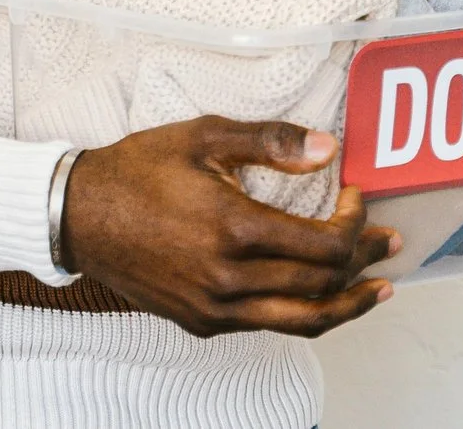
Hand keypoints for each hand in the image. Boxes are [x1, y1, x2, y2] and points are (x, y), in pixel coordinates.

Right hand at [59, 116, 399, 336]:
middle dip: (363, 262)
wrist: (78, 215)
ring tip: (377, 292)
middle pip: (322, 285)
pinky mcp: (201, 322)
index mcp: (235, 228)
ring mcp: (215, 307)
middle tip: (384, 242)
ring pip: (302, 321)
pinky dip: (302, 313)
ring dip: (347, 306)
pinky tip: (317, 297)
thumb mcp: (205, 136)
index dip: (356, 223)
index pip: (325, 245)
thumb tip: (329, 149)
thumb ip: (271, 141)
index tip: (358, 196)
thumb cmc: (139, 170)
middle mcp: (228, 278)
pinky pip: (267, 326)